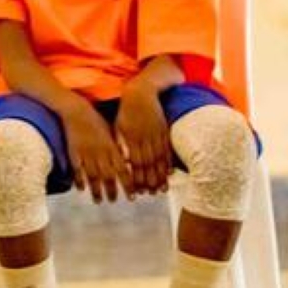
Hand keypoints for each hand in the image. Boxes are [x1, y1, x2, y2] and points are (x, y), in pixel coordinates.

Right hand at [61, 98, 132, 202]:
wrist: (76, 111)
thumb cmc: (96, 120)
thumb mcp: (112, 132)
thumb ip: (118, 147)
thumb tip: (128, 161)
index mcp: (112, 147)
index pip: (124, 170)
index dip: (129, 185)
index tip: (133, 196)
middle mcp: (100, 153)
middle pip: (108, 177)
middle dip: (112, 191)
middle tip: (114, 201)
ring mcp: (86, 154)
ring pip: (93, 177)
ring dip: (96, 190)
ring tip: (99, 201)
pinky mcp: (73, 153)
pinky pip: (77, 170)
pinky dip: (79, 180)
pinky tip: (80, 189)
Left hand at [115, 80, 171, 194]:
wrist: (141, 93)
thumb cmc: (126, 112)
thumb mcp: (119, 126)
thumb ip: (120, 144)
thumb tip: (122, 161)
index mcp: (131, 138)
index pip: (135, 163)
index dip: (136, 177)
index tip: (137, 190)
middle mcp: (144, 138)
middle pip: (148, 164)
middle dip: (149, 180)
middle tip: (150, 194)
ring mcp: (156, 135)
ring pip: (159, 159)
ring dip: (160, 175)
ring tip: (161, 189)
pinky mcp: (164, 131)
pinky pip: (166, 149)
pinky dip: (168, 162)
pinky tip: (169, 173)